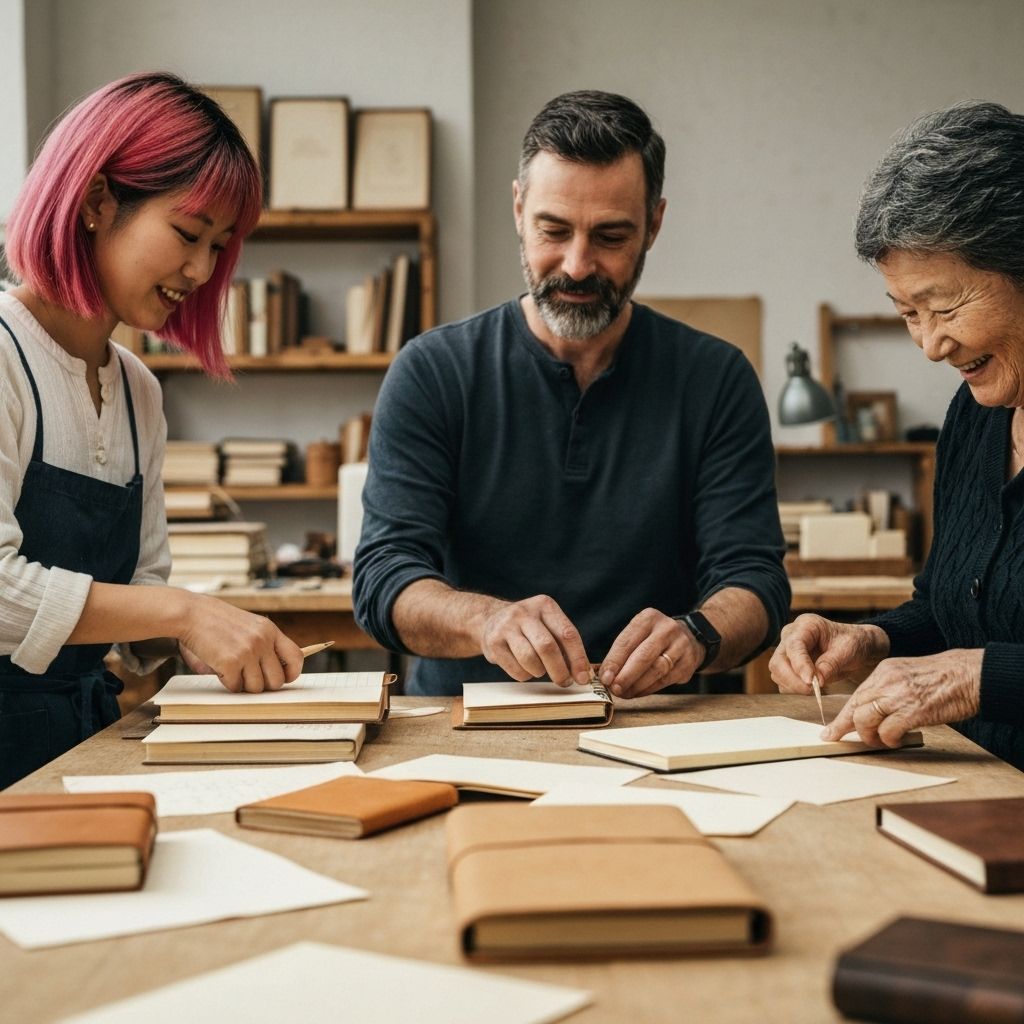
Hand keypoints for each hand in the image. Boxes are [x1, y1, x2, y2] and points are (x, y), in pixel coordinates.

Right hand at [176, 593, 304, 692]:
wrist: (192, 613)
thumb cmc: (217, 622)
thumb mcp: (250, 625)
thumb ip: (264, 645)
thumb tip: (277, 674)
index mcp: (270, 630)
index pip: (296, 657)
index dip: (291, 673)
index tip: (281, 678)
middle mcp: (263, 641)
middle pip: (277, 680)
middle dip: (263, 685)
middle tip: (249, 679)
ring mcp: (248, 651)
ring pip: (256, 688)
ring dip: (244, 685)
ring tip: (233, 671)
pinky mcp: (230, 662)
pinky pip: (236, 687)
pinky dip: (227, 683)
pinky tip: (220, 669)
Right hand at [478, 594, 590, 684]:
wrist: (492, 620)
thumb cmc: (530, 628)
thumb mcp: (548, 625)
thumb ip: (566, 645)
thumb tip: (583, 674)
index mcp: (545, 605)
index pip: (567, 633)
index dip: (578, 659)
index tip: (583, 678)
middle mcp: (524, 612)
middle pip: (547, 646)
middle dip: (559, 670)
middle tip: (564, 682)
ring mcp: (506, 626)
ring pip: (529, 659)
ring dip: (539, 672)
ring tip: (540, 670)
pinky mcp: (493, 642)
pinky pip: (515, 669)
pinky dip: (525, 675)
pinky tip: (525, 669)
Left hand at [600, 609, 701, 697]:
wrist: (688, 638)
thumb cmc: (653, 639)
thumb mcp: (637, 635)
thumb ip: (621, 653)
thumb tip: (605, 676)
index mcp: (648, 618)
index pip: (627, 642)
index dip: (614, 662)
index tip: (605, 677)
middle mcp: (667, 629)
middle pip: (643, 656)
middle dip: (626, 676)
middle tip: (614, 689)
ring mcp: (681, 645)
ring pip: (656, 670)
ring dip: (637, 685)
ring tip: (624, 693)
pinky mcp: (688, 662)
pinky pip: (665, 680)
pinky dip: (648, 689)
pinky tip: (637, 692)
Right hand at [770, 615, 888, 693]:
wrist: (854, 645)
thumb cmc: (852, 642)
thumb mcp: (848, 650)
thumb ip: (831, 664)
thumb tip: (815, 682)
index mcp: (806, 625)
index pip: (794, 646)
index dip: (800, 665)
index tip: (810, 682)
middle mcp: (790, 636)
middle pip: (778, 661)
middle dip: (792, 679)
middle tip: (813, 691)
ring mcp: (786, 650)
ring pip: (777, 672)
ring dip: (793, 686)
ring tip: (816, 689)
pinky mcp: (787, 665)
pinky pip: (782, 681)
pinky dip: (794, 689)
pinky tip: (811, 689)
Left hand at [822, 649, 982, 746]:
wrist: (969, 674)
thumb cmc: (944, 678)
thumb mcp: (908, 674)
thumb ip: (889, 688)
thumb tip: (875, 710)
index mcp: (884, 672)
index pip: (856, 696)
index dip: (843, 715)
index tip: (831, 730)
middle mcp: (886, 681)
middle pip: (854, 707)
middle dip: (846, 727)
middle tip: (840, 739)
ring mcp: (898, 696)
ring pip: (864, 720)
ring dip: (869, 736)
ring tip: (880, 741)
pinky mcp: (912, 711)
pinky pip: (887, 732)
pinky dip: (889, 740)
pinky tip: (897, 741)